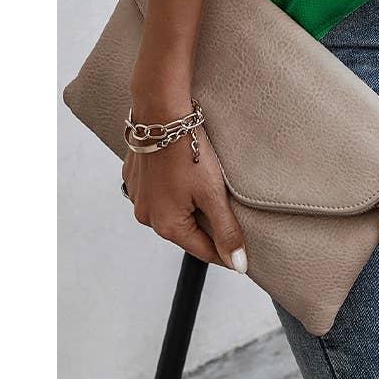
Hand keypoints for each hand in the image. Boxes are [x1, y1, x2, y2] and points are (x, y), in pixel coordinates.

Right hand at [122, 115, 247, 272]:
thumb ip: (227, 230)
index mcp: (167, 225)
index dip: (227, 252)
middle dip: (208, 224)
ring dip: (190, 205)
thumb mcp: (213, 193)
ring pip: (172, 211)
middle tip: (228, 211)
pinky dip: (174, 188)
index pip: (204, 251)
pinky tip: (185, 173)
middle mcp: (147, 216)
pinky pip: (158, 192)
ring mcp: (138, 197)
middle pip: (187, 230)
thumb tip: (239, 265)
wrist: (161, 113)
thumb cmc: (188, 150)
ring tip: (206, 186)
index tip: (243, 255)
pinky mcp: (135, 178)